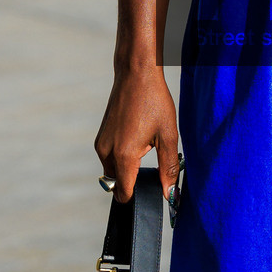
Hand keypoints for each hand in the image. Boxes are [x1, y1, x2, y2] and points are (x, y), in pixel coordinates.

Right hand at [96, 67, 179, 200]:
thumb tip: (171, 195)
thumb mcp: (168, 135)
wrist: (135, 74)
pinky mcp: (100, 136)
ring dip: (128, 168)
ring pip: (113, 171)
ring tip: (147, 146)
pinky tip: (138, 138)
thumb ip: (168, 168)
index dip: (138, 197)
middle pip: (117, 185)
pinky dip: (122, 157)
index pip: (124, 194)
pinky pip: (109, 158)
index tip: (152, 191)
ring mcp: (101, 144)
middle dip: (133, 182)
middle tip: (153, 163)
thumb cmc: (154, 102)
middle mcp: (107, 152)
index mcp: (124, 155)